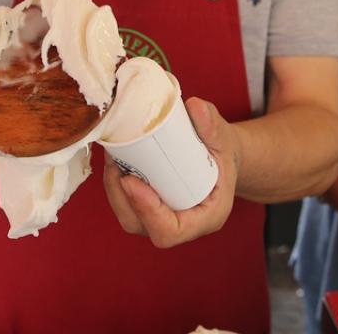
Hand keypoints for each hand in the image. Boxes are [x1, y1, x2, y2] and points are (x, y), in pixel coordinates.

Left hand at [102, 97, 236, 247]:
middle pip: (140, 225)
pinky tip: (113, 158)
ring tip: (113, 156)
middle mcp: (182, 225)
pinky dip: (114, 183)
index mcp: (206, 217)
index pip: (170, 230)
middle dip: (121, 196)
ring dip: (113, 188)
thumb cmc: (223, 151)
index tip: (130, 180)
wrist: (220, 156)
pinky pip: (125, 205)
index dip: (146, 211)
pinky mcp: (148, 208)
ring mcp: (162, 218)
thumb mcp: (224, 139)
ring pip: (128, 216)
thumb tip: (194, 107)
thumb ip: (213, 126)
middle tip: (115, 161)